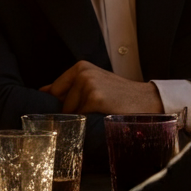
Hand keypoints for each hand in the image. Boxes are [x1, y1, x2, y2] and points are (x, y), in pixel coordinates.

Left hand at [41, 61, 164, 114]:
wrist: (147, 101)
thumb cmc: (119, 96)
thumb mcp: (94, 84)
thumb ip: (69, 87)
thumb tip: (42, 92)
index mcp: (80, 67)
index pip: (53, 90)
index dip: (59, 105)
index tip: (67, 111)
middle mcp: (82, 72)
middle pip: (60, 104)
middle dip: (72, 113)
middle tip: (94, 111)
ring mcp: (88, 84)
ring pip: (70, 113)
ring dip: (82, 118)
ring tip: (101, 112)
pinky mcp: (95, 98)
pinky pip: (81, 118)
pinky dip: (90, 123)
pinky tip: (103, 116)